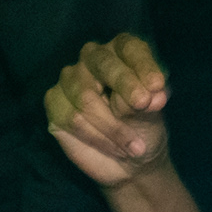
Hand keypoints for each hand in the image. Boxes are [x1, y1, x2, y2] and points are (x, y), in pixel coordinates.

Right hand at [45, 35, 173, 188]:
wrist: (129, 163)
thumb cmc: (144, 129)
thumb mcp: (153, 116)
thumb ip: (150, 102)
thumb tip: (152, 96)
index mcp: (121, 52)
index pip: (129, 48)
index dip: (142, 65)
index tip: (157, 85)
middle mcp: (93, 59)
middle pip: (103, 64)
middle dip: (125, 85)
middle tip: (142, 104)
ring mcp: (70, 79)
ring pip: (86, 97)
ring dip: (113, 126)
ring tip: (133, 146)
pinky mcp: (54, 101)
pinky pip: (72, 118)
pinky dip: (97, 137)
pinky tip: (111, 147)